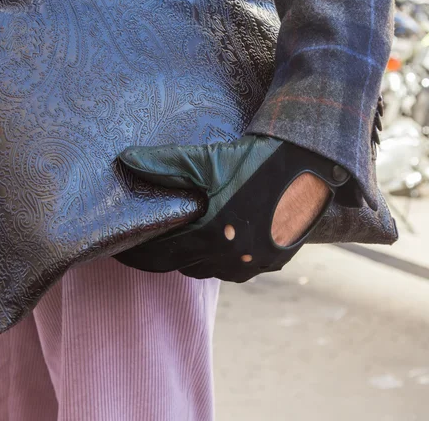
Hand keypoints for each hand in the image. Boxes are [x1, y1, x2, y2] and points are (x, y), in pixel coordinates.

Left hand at [114, 136, 348, 281]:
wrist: (312, 165)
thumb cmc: (258, 161)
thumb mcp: (208, 160)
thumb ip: (164, 164)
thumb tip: (124, 160)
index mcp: (211, 237)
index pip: (158, 255)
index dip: (136, 252)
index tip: (119, 247)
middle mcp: (232, 260)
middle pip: (180, 265)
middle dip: (160, 254)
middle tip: (145, 240)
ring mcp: (254, 266)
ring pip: (206, 269)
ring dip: (189, 257)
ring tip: (178, 239)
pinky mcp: (273, 263)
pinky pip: (234, 270)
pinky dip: (217, 259)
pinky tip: (214, 241)